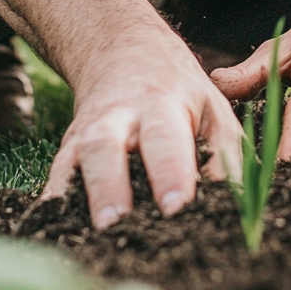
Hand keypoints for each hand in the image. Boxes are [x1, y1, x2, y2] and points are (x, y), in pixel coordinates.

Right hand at [42, 7, 243, 228]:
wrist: (121, 51)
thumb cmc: (178, 89)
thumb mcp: (211, 106)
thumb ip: (226, 151)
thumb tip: (237, 201)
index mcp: (160, 105)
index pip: (165, 138)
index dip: (170, 171)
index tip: (177, 206)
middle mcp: (116, 119)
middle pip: (106, 148)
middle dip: (109, 186)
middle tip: (116, 223)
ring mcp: (86, 135)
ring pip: (74, 163)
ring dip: (78, 199)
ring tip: (88, 238)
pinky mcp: (67, 152)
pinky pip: (56, 179)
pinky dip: (53, 206)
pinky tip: (55, 236)